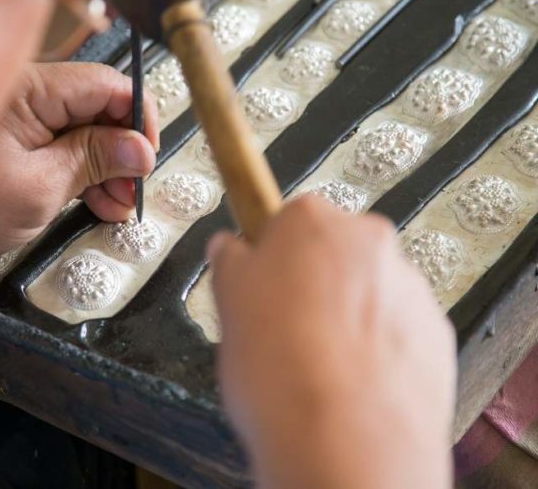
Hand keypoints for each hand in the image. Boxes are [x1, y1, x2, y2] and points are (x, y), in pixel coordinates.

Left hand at [0, 62, 158, 295]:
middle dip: (121, 150)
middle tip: (132, 191)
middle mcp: (22, 92)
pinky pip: (56, 141)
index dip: (136, 120)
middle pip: (96, 107)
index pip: (106, 84)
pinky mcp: (8, 135)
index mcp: (30, 89)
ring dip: (103, 164)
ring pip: (79, 127)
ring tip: (114, 204)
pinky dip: (77, 169)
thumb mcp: (39, 190)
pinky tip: (91, 198)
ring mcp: (14, 114)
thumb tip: (137, 149)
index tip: (146, 157)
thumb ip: (93, 162)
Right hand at [208, 197, 455, 488]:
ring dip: (345, 317)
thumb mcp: (227, 303)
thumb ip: (229, 262)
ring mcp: (409, 287)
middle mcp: (368, 242)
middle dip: (311, 283)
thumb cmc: (279, 367)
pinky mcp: (436, 332)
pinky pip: (397, 330)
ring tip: (317, 367)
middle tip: (283, 331)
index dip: (270, 258)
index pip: (286, 220)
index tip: (260, 287)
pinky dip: (377, 349)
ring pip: (367, 292)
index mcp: (312, 222)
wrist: (344, 442)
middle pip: (332, 252)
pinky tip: (350, 383)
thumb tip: (230, 250)